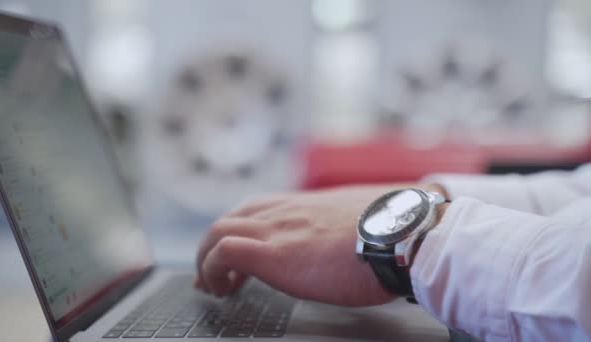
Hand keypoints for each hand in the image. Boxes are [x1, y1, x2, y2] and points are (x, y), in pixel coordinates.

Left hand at [195, 183, 425, 306]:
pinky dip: (213, 269)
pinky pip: (224, 252)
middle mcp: (285, 212)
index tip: (233, 255)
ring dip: (207, 259)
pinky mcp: (275, 253)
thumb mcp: (359, 222)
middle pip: (229, 219)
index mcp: (303, 206)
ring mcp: (277, 230)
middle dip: (213, 247)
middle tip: (212, 274)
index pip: (255, 209)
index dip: (237, 231)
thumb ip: (339, 227)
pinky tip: (223, 289)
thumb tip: (347, 241)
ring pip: (218, 231)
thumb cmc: (391, 232)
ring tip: (213, 286)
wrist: (402, 234)